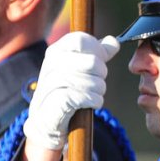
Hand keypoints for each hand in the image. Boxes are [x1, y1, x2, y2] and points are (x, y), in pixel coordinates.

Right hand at [25, 32, 118, 150]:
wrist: (47, 121)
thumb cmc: (65, 90)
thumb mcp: (79, 67)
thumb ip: (97, 53)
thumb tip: (113, 41)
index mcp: (56, 50)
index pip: (81, 39)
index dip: (97, 50)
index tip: (99, 60)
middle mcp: (51, 64)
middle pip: (93, 62)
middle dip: (100, 75)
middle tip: (93, 83)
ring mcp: (53, 82)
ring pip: (94, 81)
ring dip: (98, 91)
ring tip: (89, 95)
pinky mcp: (59, 101)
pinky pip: (89, 97)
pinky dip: (95, 102)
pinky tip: (88, 104)